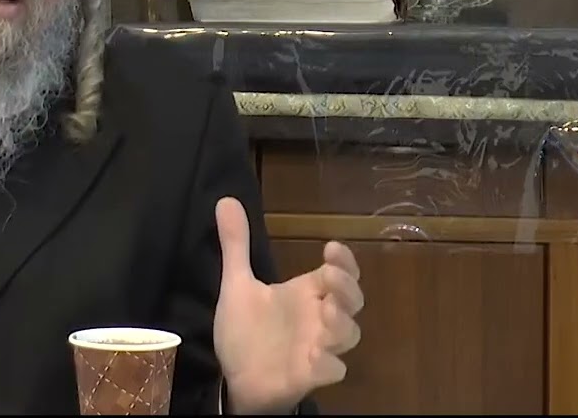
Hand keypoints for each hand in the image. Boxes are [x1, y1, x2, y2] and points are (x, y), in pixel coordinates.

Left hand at [212, 197, 362, 413]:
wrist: (235, 377)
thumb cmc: (245, 332)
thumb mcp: (236, 285)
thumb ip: (235, 246)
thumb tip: (225, 200)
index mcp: (305, 294)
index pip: (339, 272)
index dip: (344, 260)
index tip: (331, 247)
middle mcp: (317, 318)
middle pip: (352, 300)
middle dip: (348, 288)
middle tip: (329, 275)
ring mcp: (317, 347)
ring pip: (349, 335)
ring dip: (342, 323)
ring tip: (325, 313)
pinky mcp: (309, 375)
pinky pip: (333, 370)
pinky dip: (329, 364)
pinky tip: (315, 356)